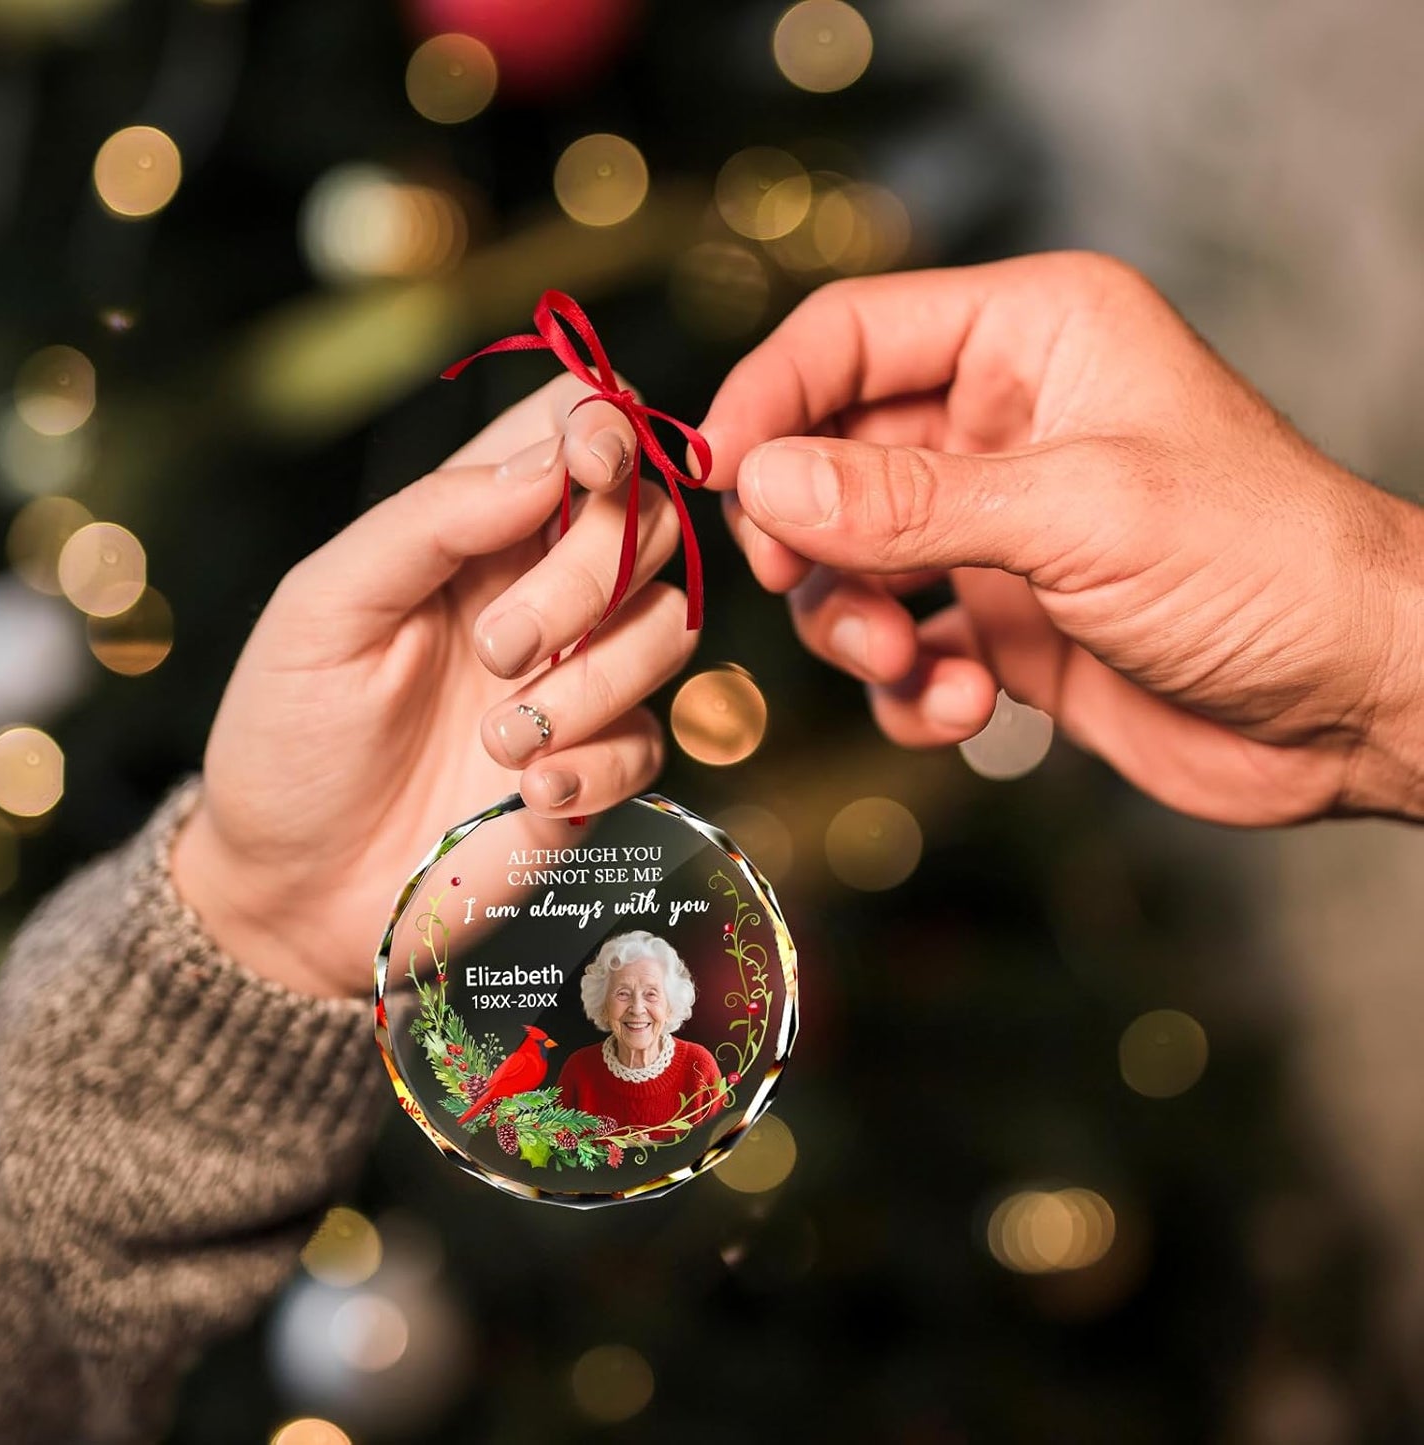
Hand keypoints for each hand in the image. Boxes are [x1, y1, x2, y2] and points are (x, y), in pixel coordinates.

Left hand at [172, 375, 694, 996]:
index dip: (607, 427)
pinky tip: (524, 795)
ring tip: (495, 741)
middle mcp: (542, 592)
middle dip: (588, 576)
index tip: (592, 464)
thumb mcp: (325, 608)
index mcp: (474, 532)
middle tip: (496, 648)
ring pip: (669, 627)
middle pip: (648, 523)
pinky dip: (593, 766)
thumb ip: (432, 519)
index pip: (575, 433)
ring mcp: (578, 679)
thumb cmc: (289, 736)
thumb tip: (551, 458)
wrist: (294, 891)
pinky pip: (650, 740)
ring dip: (591, 683)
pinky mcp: (599, 766)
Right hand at [702, 252, 1423, 825]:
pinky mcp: (1000, 621)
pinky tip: (961, 711)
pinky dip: (907, 688)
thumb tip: (763, 479)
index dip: (768, 401)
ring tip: (907, 663)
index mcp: (1029, 338)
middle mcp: (1000, 424)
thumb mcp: (1076, 515)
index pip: (849, 337)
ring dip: (855, 622)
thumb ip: (907, 501)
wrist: (1352, 706)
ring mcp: (995, 529)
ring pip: (851, 561)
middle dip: (810, 535)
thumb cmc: (1264, 566)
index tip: (712, 477)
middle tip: (805, 585)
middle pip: (830, 457)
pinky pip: (901, 646)